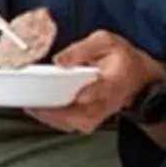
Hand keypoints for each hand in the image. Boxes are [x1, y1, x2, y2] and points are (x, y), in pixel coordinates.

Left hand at [29, 31, 164, 133]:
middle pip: (83, 115)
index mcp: (115, 80)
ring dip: (49, 117)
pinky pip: (67, 125)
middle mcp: (107, 102)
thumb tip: (59, 60)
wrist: (136, 79)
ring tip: (30, 105)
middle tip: (34, 104)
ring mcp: (98, 114)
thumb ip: (83, 48)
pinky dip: (50, 119)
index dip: (92, 93)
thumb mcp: (105, 42)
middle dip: (57, 112)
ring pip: (72, 123)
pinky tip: (35, 109)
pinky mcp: (89, 121)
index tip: (79, 95)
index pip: (103, 90)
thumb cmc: (119, 58)